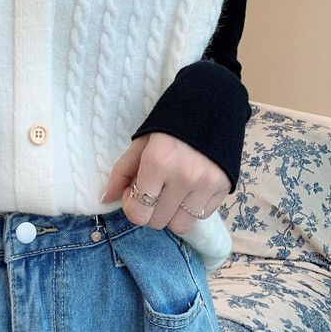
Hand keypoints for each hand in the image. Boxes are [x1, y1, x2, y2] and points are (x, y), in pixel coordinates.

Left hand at [100, 132, 231, 234]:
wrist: (211, 106)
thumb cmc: (170, 124)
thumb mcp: (141, 142)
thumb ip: (121, 172)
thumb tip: (106, 199)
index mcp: (158, 163)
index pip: (138, 212)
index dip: (131, 205)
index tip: (134, 190)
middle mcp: (183, 177)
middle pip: (157, 222)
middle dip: (150, 210)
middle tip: (153, 190)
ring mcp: (206, 184)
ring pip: (180, 226)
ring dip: (171, 214)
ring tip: (172, 192)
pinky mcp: (224, 188)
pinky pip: (201, 216)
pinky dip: (192, 208)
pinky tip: (190, 189)